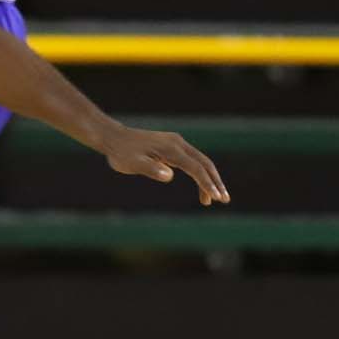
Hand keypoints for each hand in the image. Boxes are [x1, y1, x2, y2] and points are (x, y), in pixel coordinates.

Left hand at [104, 124, 227, 204]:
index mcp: (171, 149)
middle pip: (204, 163)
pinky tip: (200, 188)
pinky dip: (200, 174)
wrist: (114, 138)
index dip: (206, 183)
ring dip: (210, 179)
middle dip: (215, 182)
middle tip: (224, 200)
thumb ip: (151, 169)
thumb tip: (169, 175)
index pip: (195, 168)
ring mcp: (176, 143)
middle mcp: (178, 143)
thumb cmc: (122, 153)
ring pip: (201, 162)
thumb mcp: (133, 163)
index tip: (216, 198)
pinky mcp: (173, 146)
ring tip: (213, 200)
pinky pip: (193, 161)